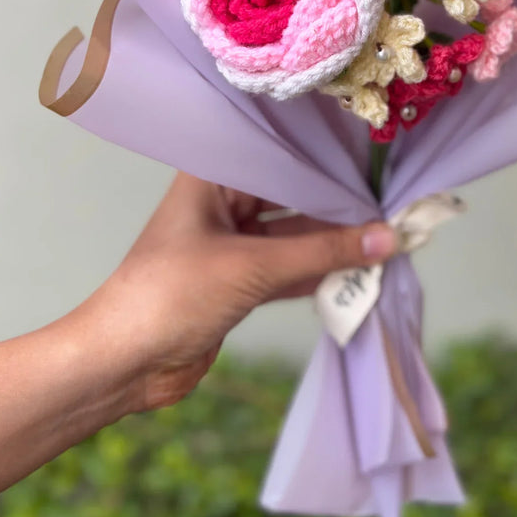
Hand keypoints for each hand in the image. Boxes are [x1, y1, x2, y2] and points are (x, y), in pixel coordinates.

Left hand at [75, 173, 396, 412]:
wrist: (123, 363)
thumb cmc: (170, 295)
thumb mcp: (253, 267)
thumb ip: (323, 252)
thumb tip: (388, 238)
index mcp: (211, 175)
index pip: (280, 152)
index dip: (327, 156)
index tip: (377, 158)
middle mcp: (222, 201)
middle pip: (292, 193)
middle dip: (338, 203)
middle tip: (393, 200)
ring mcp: (232, 243)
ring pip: (295, 233)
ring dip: (334, 242)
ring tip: (388, 236)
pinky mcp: (240, 281)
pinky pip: (290, 268)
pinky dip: (321, 272)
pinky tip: (360, 271)